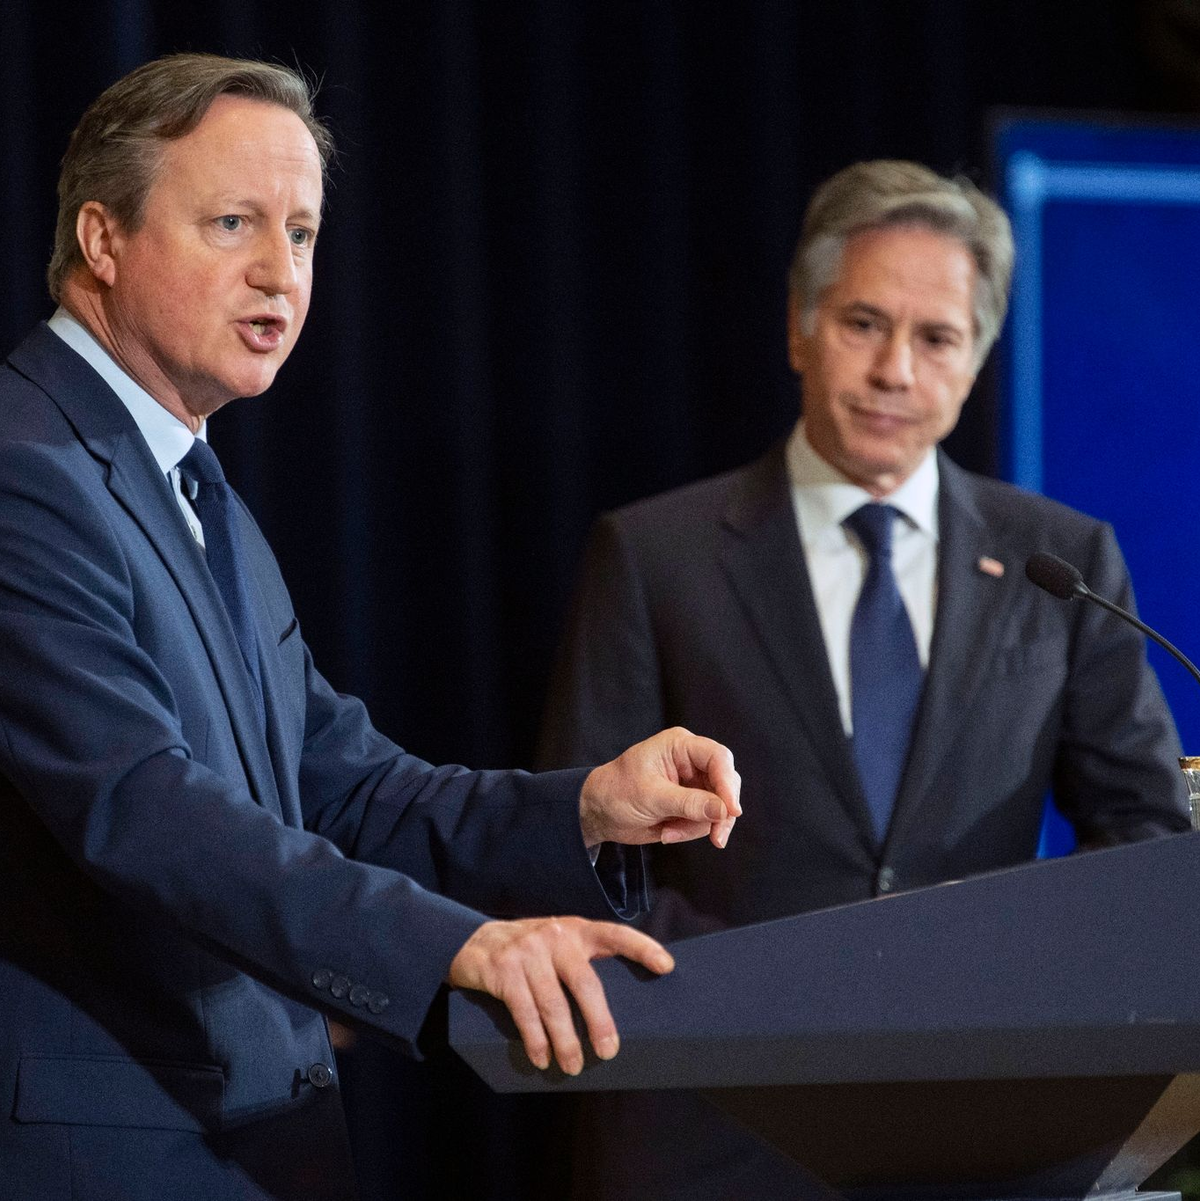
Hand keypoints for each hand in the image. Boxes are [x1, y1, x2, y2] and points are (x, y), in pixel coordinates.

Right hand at [447, 916, 673, 1074]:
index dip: (642, 947)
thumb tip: (618, 1008)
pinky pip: (524, 1011)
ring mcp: (527, 952)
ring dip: (565, 1041)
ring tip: (573, 1066)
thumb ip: (581, 962)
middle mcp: (555, 936)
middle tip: (609, 1052)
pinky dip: (535, 1039)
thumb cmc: (529, 952)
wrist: (472, 942)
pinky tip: (541, 1057)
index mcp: (576, 929)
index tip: (666, 966)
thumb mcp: (557, 945)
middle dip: (599, 1021)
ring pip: (553, 1004)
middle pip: (585, 982)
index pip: (615, 934)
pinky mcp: (503, 970)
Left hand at [579, 727, 740, 849]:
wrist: (599, 812)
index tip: (731, 811)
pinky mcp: (691, 804)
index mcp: (680, 746)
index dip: (728, 784)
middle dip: (719, 812)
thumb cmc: (616, 792)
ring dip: (698, 826)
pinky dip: (691, 831)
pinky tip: (667, 833)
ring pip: (719, 806)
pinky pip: (707, 820)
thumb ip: (688, 803)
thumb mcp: (651, 797)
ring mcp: (693, 783)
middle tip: (716, 837)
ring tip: (669, 833)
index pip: (717, 758)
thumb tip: (723, 811)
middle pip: (725, 783)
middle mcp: (691, 761)